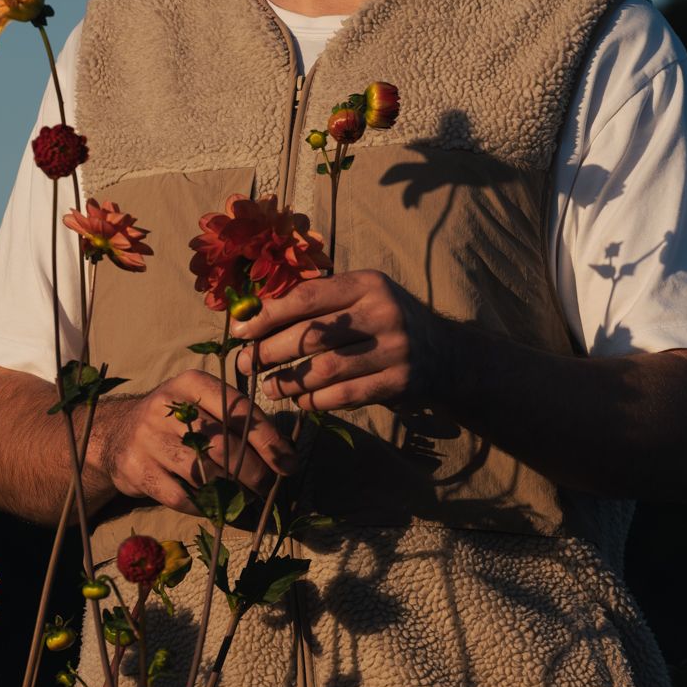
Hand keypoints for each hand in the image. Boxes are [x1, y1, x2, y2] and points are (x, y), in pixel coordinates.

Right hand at [92, 372, 297, 510]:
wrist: (116, 435)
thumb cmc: (175, 422)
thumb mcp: (201, 405)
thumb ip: (237, 421)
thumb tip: (284, 455)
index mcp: (191, 384)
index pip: (238, 411)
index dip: (268, 440)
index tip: (288, 463)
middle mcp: (165, 407)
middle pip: (223, 446)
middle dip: (254, 472)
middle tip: (268, 488)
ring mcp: (147, 439)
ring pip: (203, 473)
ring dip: (232, 492)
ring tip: (248, 500)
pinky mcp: (136, 469)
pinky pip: (181, 497)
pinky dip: (205, 507)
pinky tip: (217, 509)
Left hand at [232, 271, 450, 414]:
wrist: (446, 354)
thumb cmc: (386, 322)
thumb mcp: (363, 297)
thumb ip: (320, 301)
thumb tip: (254, 313)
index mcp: (368, 284)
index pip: (307, 297)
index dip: (268, 315)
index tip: (240, 331)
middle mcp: (384, 313)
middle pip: (312, 335)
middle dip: (270, 352)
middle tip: (246, 364)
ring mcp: (395, 349)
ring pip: (325, 370)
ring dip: (289, 382)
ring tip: (270, 386)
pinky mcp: (399, 382)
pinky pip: (344, 395)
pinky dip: (315, 401)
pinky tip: (301, 401)